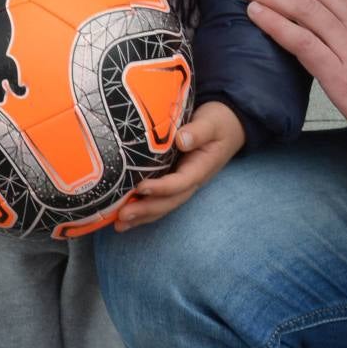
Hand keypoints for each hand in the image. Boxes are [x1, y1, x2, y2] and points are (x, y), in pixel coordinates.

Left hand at [113, 101, 244, 231]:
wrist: (227, 127)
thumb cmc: (218, 123)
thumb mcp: (212, 123)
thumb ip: (199, 131)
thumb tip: (182, 140)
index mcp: (201, 168)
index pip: (181, 182)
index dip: (162, 188)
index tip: (141, 187)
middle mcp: (191, 180)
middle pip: (169, 201)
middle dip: (146, 210)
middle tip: (122, 216)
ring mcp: (182, 183)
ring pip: (163, 205)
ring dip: (142, 216)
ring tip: (119, 224)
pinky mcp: (173, 180)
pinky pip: (158, 199)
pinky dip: (142, 209)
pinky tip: (123, 217)